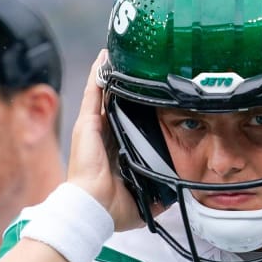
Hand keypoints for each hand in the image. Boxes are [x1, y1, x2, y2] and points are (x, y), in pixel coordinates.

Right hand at [66, 49, 162, 230]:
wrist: (94, 207)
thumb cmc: (112, 206)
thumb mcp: (143, 199)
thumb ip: (158, 192)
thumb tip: (174, 191)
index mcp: (116, 150)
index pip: (127, 122)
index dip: (135, 108)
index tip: (147, 94)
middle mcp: (104, 136)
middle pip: (115, 103)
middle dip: (124, 85)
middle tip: (136, 66)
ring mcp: (94, 127)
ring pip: (103, 93)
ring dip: (109, 74)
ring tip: (118, 53)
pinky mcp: (87, 123)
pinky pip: (93, 93)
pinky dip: (98, 74)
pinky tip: (104, 57)